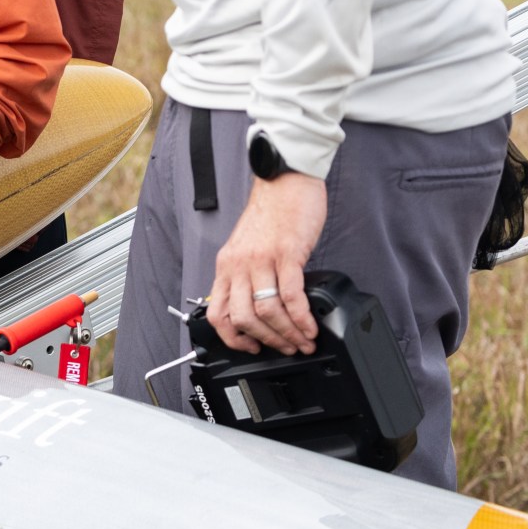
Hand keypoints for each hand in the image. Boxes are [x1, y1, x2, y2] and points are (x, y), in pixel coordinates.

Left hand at [208, 171, 326, 354]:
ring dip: (287, 333)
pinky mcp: (287, 253)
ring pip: (266, 311)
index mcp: (226, 265)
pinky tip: (310, 325)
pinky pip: (291, 295)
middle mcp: (239, 264)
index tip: (250, 347)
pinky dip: (302, 317)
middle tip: (285, 348)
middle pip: (243, 317)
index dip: (232, 338)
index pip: (217, 312)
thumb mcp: (246, 246)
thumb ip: (247, 274)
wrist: (285, 179)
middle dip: (267, 340)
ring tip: (303, 341)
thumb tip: (259, 306)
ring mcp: (262, 259)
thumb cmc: (271, 212)